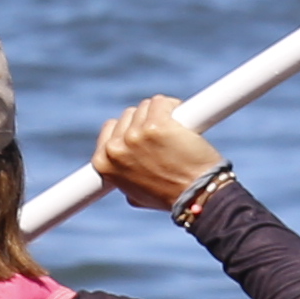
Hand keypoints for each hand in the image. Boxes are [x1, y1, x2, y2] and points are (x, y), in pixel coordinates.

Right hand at [89, 97, 227, 208]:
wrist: (195, 196)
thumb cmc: (169, 196)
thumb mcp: (135, 193)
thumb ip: (124, 176)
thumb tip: (124, 169)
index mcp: (103, 163)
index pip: (110, 128)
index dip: (127, 128)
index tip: (140, 132)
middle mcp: (115, 148)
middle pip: (128, 115)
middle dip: (146, 122)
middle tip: (164, 138)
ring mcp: (135, 135)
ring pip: (146, 107)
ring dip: (161, 114)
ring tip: (175, 134)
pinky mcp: (157, 124)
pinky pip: (160, 102)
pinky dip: (173, 107)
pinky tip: (182, 119)